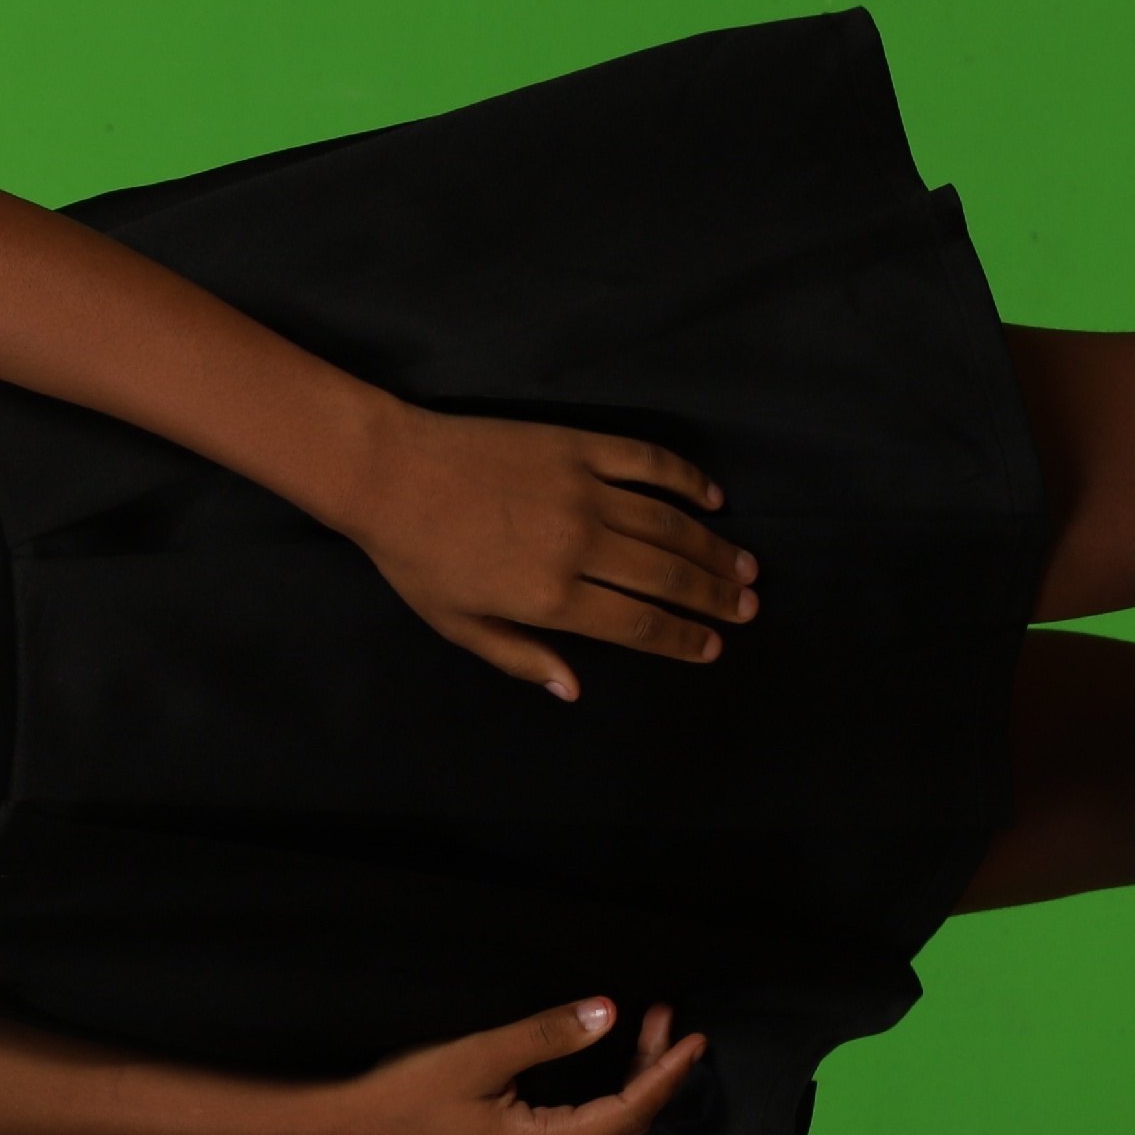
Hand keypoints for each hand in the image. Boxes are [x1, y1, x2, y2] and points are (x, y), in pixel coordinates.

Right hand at [325, 998, 707, 1134]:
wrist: (355, 1128)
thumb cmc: (409, 1093)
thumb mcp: (479, 1057)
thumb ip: (547, 1035)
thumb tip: (608, 1012)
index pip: (629, 1112)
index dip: (665, 1072)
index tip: (691, 1035)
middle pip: (626, 1125)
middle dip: (654, 1072)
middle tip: (663, 1018)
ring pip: (609, 1131)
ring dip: (633, 1084)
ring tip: (647, 1035)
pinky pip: (586, 1134)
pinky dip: (608, 1099)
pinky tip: (611, 1068)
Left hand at [330, 405, 757, 698]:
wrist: (386, 472)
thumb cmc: (413, 556)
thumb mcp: (456, 624)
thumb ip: (520, 657)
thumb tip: (574, 690)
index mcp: (549, 597)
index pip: (638, 626)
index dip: (683, 639)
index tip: (713, 646)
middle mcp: (577, 545)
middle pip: (667, 577)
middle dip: (715, 597)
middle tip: (749, 607)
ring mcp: (581, 490)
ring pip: (670, 524)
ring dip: (713, 548)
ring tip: (744, 566)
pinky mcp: (575, 445)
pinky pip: (647, 462)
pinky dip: (687, 479)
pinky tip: (712, 497)